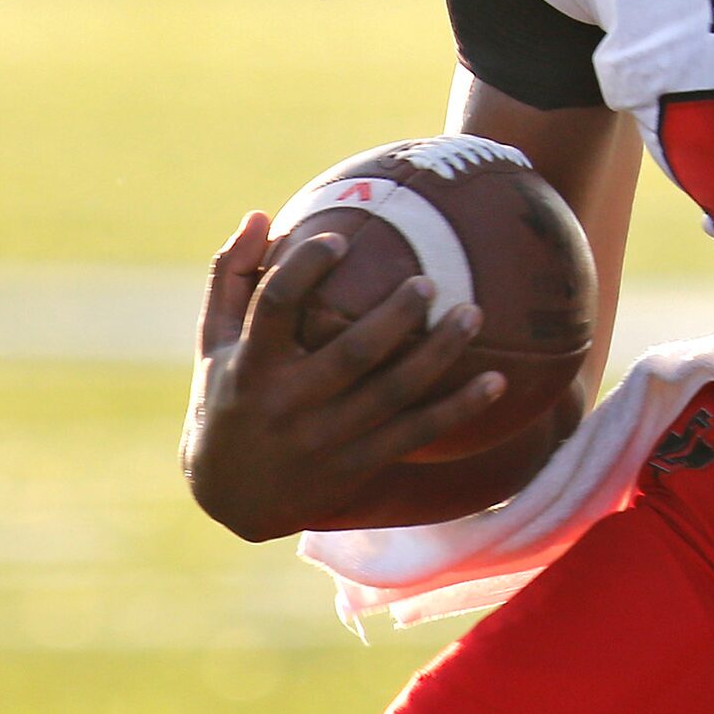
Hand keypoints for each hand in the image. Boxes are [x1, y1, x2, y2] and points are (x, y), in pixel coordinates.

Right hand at [183, 211, 510, 540]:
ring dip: (439, 352)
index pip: (275, 307)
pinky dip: (459, 408)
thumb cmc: (228, 400)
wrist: (230, 499)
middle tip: (427, 280)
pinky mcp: (355, 466)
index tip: (339, 238)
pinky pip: (416, 433)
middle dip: (395, 315)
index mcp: (250, 365)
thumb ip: (231, 279)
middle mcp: (287, 403)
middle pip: (351, 352)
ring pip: (393, 392)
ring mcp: (324, 438)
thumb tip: (260, 213)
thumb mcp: (215, 345)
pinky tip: (498, 381)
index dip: (305, 269)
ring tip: (473, 312)